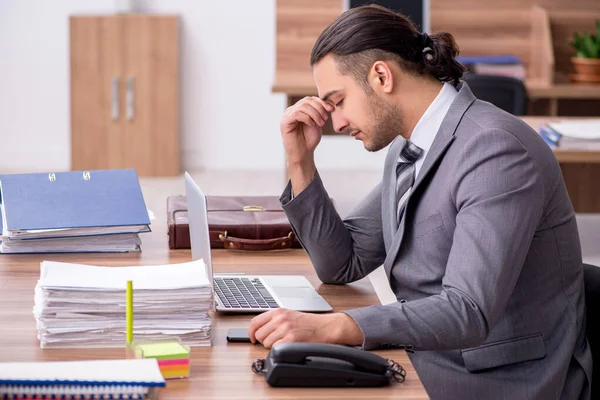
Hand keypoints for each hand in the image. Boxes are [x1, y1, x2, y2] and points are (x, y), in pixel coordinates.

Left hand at [248, 309, 363, 348]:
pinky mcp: (291, 339)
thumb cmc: (308, 323)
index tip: (252, 338)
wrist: (325, 327)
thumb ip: (274, 319)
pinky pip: (275, 348)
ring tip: (284, 342)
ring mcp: (285, 329)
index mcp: (278, 312)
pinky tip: (288, 345)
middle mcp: (280, 319)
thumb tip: (259, 329)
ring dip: (272, 346)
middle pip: (259, 334)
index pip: (255, 321)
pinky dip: (279, 350)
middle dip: (264, 340)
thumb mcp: (289, 315)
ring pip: (266, 343)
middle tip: (275, 340)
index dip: (250, 332)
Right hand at [280, 97, 333, 165]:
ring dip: (315, 114)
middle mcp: (291, 111)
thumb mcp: (318, 123)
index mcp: (299, 109)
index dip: (321, 102)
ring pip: (302, 106)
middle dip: (319, 108)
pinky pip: (297, 114)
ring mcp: (287, 116)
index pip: (310, 99)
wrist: (303, 154)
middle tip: (325, 118)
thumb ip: (320, 112)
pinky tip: (312, 125)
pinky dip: (307, 118)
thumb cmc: (309, 140)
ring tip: (321, 124)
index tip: (331, 109)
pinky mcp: (284, 123)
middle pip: (306, 100)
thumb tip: (329, 102)